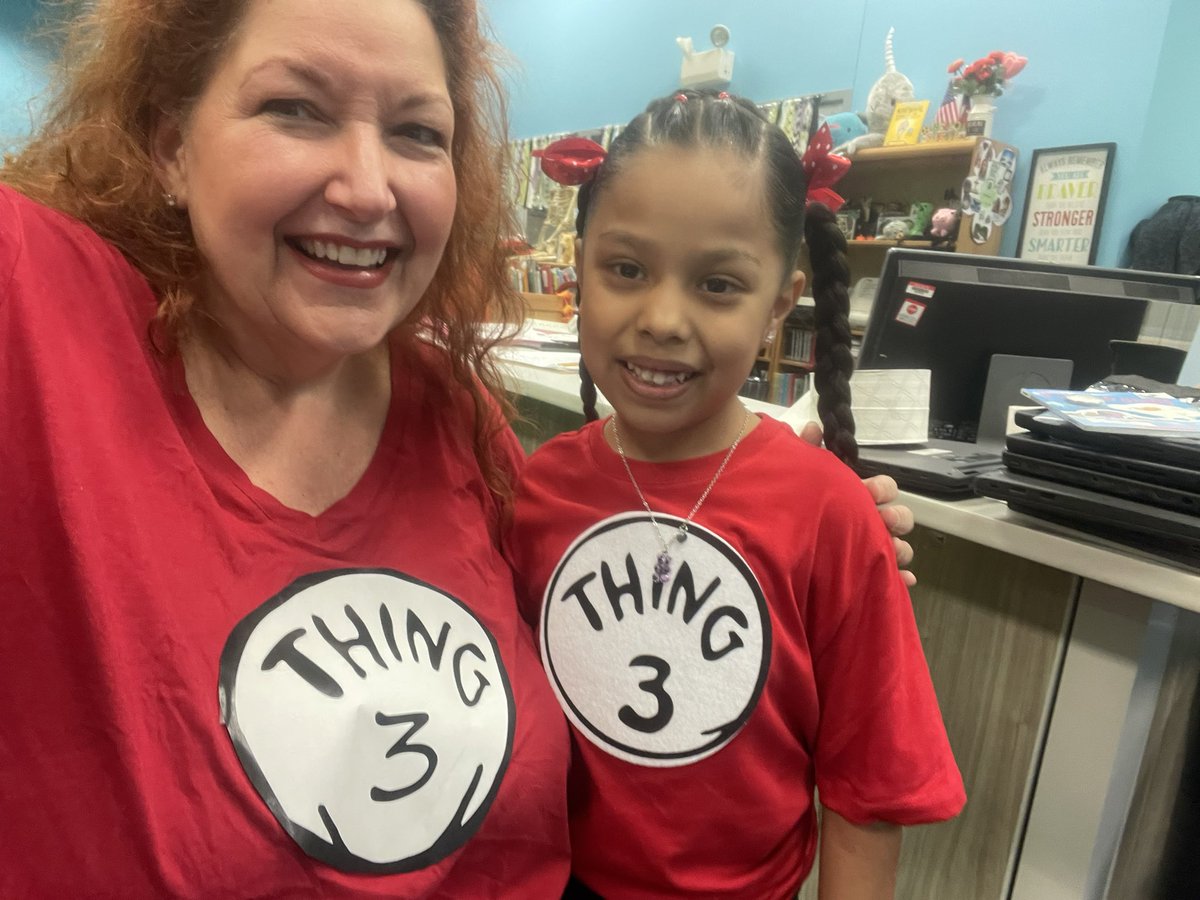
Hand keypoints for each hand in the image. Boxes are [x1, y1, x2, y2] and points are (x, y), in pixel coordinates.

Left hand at [800, 421, 916, 586]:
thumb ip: (804, 450)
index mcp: (856, 497)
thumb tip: (813, 426)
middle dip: (897, 517)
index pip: (884, 488)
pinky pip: (890, 580)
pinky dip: (900, 580)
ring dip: (900, 549)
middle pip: (899, 518)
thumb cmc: (790, 504)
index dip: (882, 488)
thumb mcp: (797, 475)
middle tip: (883, 519)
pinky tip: (903, 580)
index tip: (870, 491)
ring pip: (898, 549)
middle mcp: (867, 522)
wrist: (768, 545)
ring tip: (889, 551)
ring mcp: (868, 550)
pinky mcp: (864, 577)